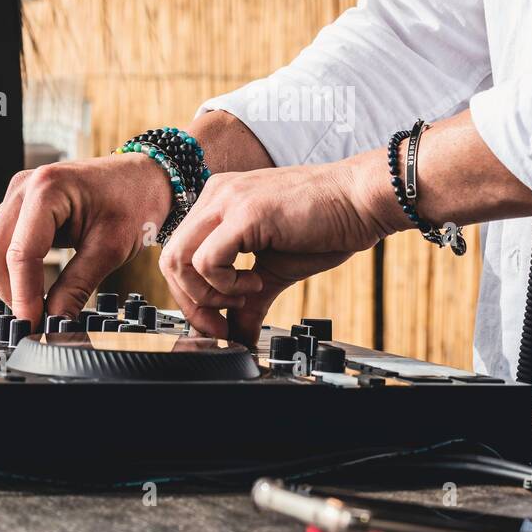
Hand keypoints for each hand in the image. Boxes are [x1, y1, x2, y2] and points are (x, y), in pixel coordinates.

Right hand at [0, 155, 172, 328]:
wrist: (144, 176)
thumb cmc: (134, 201)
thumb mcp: (112, 249)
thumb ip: (77, 287)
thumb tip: (55, 323)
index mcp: (47, 189)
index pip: (19, 254)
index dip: (23, 297)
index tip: (33, 327)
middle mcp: (23, 188)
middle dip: (9, 292)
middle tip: (35, 320)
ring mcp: (15, 195)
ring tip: (30, 303)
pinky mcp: (16, 205)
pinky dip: (1, 266)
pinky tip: (25, 283)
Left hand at [158, 155, 402, 344]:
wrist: (362, 200)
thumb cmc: (327, 224)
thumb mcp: (276, 269)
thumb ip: (250, 300)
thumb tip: (238, 335)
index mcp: (218, 203)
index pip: (178, 254)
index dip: (191, 297)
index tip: (218, 322)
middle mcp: (215, 196)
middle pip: (169, 259)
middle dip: (192, 303)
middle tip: (222, 323)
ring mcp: (227, 201)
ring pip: (179, 260)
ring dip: (209, 294)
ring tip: (246, 295)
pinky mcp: (245, 213)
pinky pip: (207, 261)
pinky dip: (226, 284)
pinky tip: (258, 280)